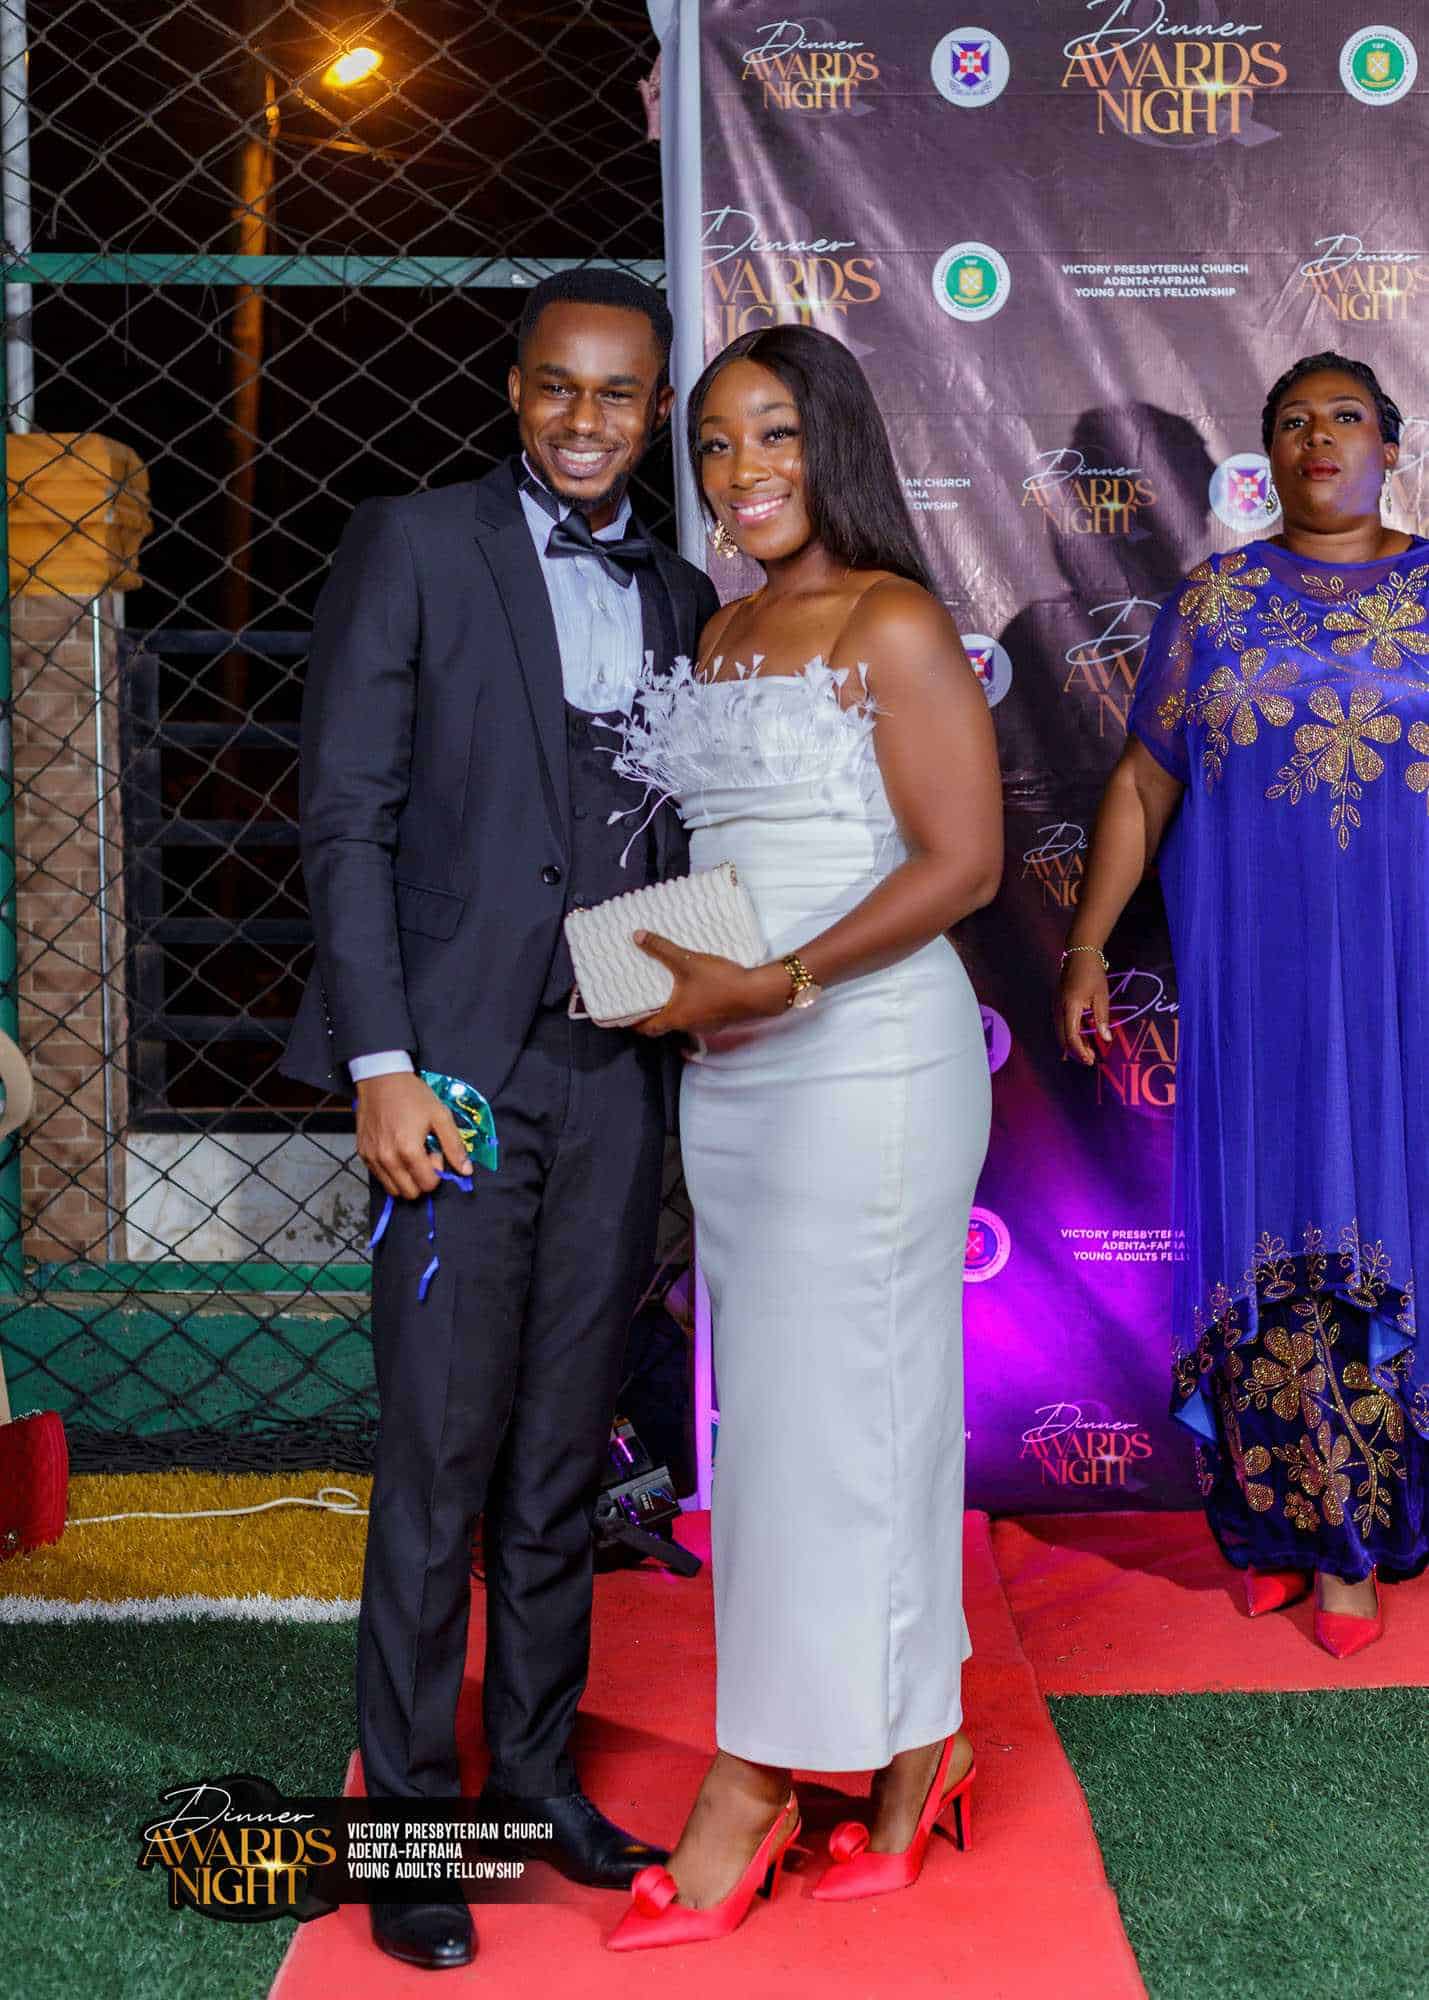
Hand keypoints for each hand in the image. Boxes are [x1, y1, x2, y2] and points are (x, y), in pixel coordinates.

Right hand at [355, 1072, 471, 1198]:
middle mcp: (388, 1159)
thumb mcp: (440, 1116)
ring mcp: (372, 1158)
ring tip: (410, 1155)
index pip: (428, 1184)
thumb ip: (454, 1146)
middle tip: (423, 1156)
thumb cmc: (412, 1095)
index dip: (437, 1172)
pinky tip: (396, 1152)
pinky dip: (391, 1172)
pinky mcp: (363, 1154)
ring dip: (406, 1179)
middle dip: (422, 1179)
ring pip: (393, 1190)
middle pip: (410, 1193)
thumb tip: (465, 1171)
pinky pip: (379, 1177)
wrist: (381, 1079)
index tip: (435, 1153)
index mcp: (409, 1150)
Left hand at [629, 931, 783, 1036]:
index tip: (624, 1017)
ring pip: (683, 1021)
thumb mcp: (687, 961)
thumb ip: (661, 948)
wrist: (757, 993)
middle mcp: (689, 1026)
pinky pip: (700, 1016)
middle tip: (643, 1000)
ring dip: (674, 1010)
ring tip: (667, 992)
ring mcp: (707, 1025)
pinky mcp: (721, 1019)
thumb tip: (637, 936)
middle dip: (653, 1014)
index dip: (634, 1024)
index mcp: (675, 1018)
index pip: (648, 1028)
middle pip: (664, 1025)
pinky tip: (695, 991)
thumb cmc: (719, 981)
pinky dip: (692, 1007)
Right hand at [1056, 951, 1111, 1065]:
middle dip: (1075, 1051)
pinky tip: (1079, 1041)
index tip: (1090, 1060)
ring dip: (1072, 1044)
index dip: (1079, 1050)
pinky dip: (1070, 1035)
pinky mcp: (1058, 1006)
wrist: (1079, 955)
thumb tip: (1106, 1039)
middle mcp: (1059, 1009)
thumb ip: (1102, 1019)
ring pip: (1061, 1033)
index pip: (1071, 1035)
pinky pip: (1061, 1025)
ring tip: (1088, 1053)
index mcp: (1070, 1007)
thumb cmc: (1092, 974)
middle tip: (1090, 1061)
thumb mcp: (1102, 996)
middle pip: (1062, 1038)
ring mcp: (1056, 1007)